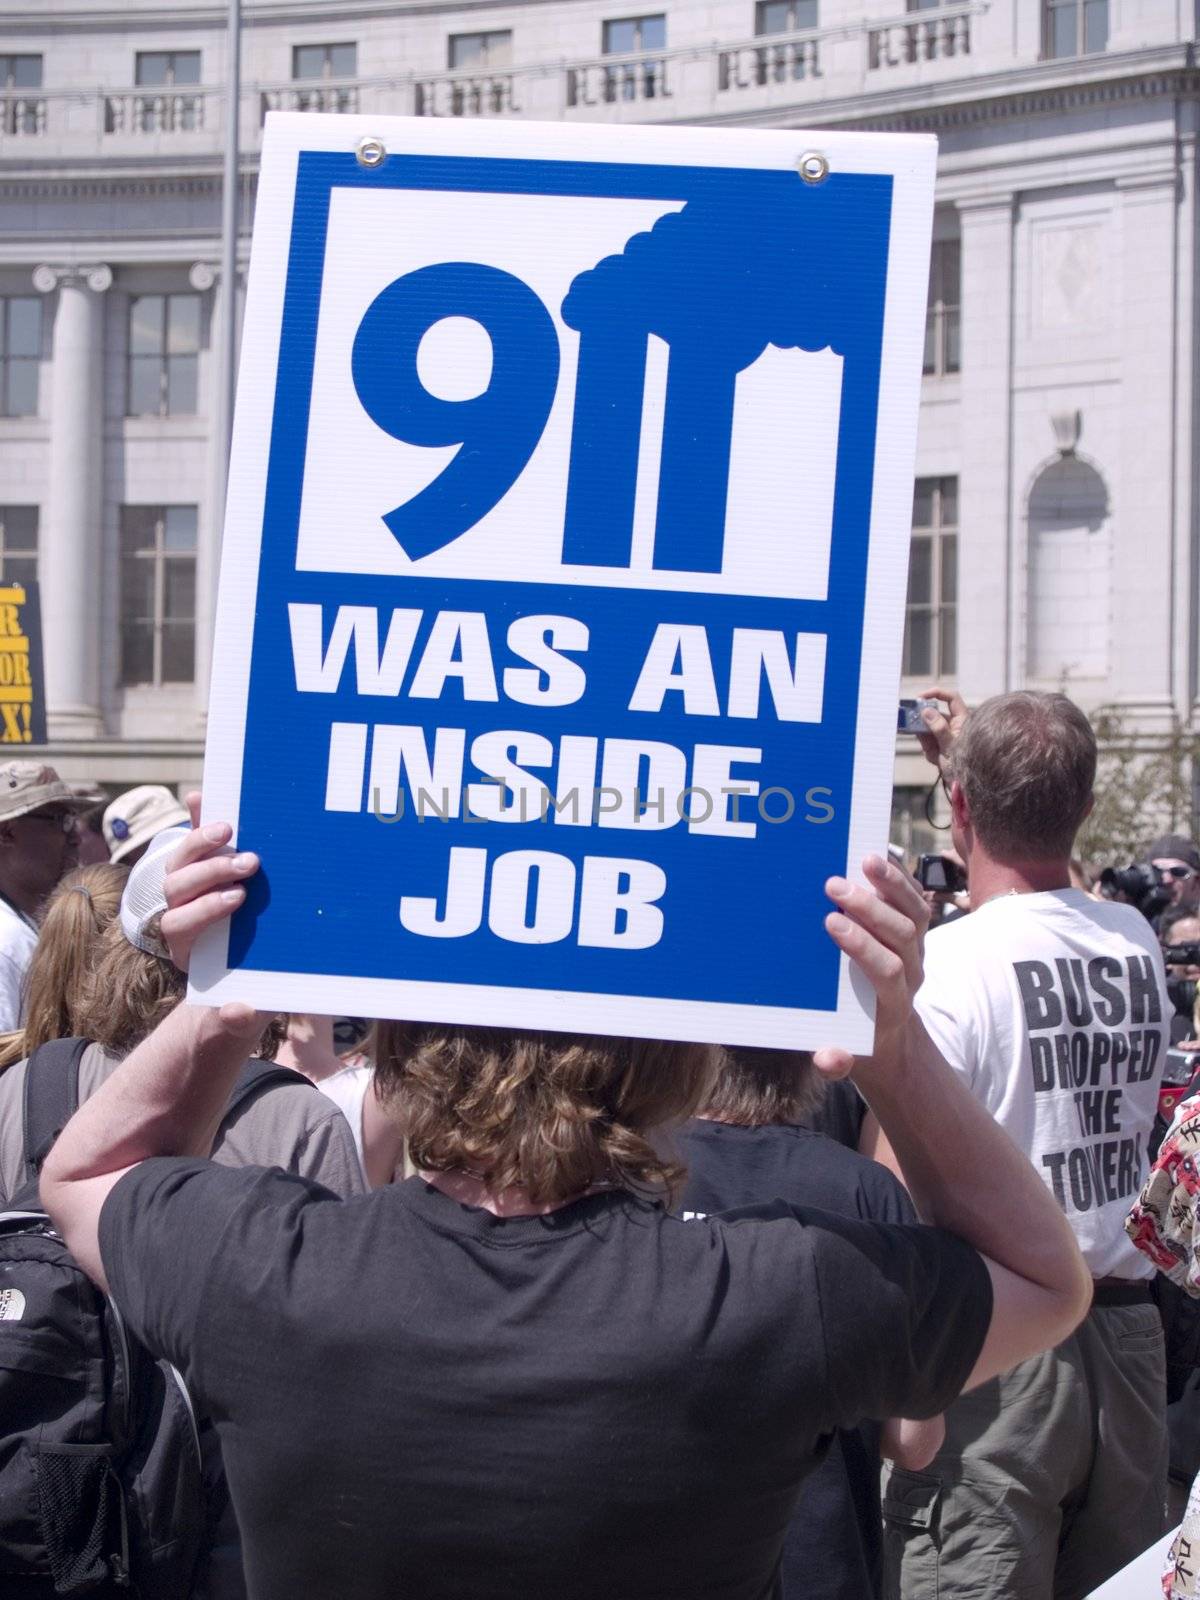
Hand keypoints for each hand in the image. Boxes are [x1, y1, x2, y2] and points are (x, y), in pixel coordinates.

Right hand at [160, 792, 259, 972]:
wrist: (219, 955)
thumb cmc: (219, 900)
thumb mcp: (218, 868)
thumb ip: (208, 838)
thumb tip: (197, 795)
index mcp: (183, 872)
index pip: (185, 851)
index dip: (201, 837)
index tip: (228, 828)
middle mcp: (174, 897)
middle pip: (178, 876)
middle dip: (213, 867)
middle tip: (250, 861)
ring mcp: (174, 926)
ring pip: (177, 906)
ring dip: (209, 898)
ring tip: (241, 892)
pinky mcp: (181, 953)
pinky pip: (181, 934)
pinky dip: (204, 919)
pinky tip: (230, 908)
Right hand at [814, 855, 929, 1080]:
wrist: (889, 1035)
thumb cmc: (857, 1039)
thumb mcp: (847, 1060)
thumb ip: (837, 1062)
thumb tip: (827, 1059)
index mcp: (894, 1001)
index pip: (887, 968)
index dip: (863, 946)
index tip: (831, 924)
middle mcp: (912, 971)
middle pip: (902, 934)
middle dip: (870, 909)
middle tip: (834, 887)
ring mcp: (918, 949)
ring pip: (916, 912)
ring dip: (893, 884)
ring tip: (865, 859)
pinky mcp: (916, 931)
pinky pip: (915, 899)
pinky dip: (900, 877)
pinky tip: (877, 857)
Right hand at [916, 684, 968, 777]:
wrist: (964, 782)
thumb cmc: (964, 762)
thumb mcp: (950, 744)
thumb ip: (938, 727)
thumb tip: (927, 711)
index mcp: (962, 719)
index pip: (951, 698)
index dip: (936, 693)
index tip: (921, 697)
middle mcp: (954, 725)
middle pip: (934, 715)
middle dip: (924, 724)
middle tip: (913, 728)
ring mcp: (946, 735)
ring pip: (928, 730)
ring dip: (926, 740)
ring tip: (932, 752)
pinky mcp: (940, 745)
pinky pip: (927, 742)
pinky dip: (928, 750)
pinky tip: (935, 758)